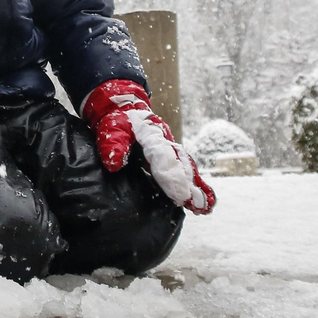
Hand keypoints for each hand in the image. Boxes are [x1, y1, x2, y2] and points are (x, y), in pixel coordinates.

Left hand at [82, 79, 214, 214]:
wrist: (127, 111)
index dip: (171, 176)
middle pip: (180, 165)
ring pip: (185, 169)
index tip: (179, 194)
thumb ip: (113, 144)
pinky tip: (199, 202)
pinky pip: (183, 172)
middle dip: (189, 185)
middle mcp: (166, 144)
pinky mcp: (171, 158)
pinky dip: (192, 186)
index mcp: (152, 136)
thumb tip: (114, 163)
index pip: (163, 157)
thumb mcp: (112, 129)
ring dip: (195, 187)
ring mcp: (171, 151)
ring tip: (205, 207)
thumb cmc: (119, 122)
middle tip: (199, 205)